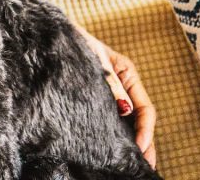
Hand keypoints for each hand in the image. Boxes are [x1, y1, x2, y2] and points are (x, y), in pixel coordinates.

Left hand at [75, 24, 156, 167]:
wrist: (54, 33)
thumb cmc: (75, 41)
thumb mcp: (95, 59)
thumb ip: (111, 84)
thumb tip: (127, 111)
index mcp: (128, 74)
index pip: (145, 108)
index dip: (145, 130)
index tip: (140, 147)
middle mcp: (124, 85)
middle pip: (141, 119)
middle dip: (145, 143)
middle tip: (146, 166)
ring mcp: (112, 92)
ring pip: (129, 121)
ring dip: (134, 141)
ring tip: (137, 164)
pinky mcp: (98, 97)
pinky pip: (112, 118)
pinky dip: (118, 133)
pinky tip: (118, 149)